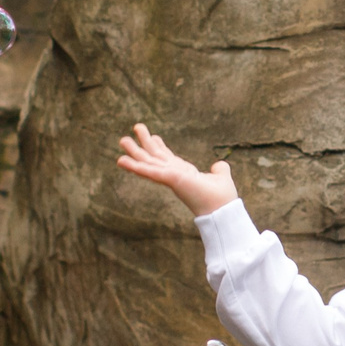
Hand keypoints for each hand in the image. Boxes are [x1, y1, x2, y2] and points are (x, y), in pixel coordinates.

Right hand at [117, 123, 239, 217]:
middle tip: (128, 137)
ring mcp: (170, 177)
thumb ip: (219, 169)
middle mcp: (174, 175)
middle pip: (154, 158)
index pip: (168, 159)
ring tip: (122, 139)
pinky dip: (134, 166)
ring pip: (148, 162)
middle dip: (142, 146)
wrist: (223, 208)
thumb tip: (219, 166)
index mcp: (183, 174)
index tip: (154, 136)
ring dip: (134, 152)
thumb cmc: (221, 197)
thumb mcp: (221, 176)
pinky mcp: (170, 179)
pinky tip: (121, 160)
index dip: (159, 147)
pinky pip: (149, 171)